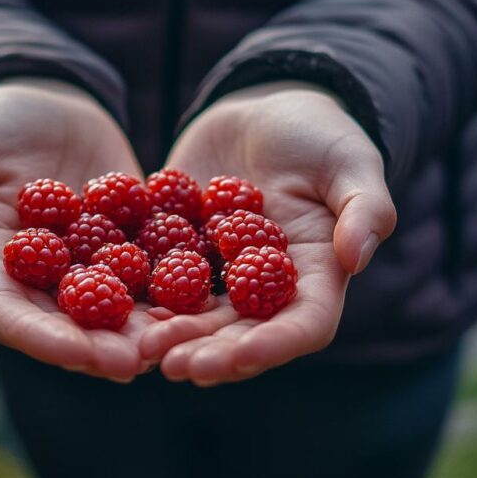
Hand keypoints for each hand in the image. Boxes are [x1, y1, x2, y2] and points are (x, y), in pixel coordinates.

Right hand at [0, 78, 151, 381]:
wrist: (42, 103)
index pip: (12, 318)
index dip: (46, 340)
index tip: (80, 354)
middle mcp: (44, 280)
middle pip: (70, 326)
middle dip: (104, 347)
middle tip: (138, 362)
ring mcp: (89, 265)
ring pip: (118, 309)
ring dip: (147, 328)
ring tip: (178, 340)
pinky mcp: (129, 244)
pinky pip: (155, 270)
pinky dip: (178, 286)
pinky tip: (207, 298)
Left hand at [141, 81, 396, 384]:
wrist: (265, 110)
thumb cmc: (321, 135)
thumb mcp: (351, 161)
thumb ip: (364, 207)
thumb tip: (358, 256)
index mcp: (316, 275)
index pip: (303, 324)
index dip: (274, 345)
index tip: (243, 356)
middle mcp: (267, 288)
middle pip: (243, 334)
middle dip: (212, 353)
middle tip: (177, 367)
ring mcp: (222, 275)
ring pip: (198, 318)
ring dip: (172, 337)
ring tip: (143, 349)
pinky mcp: (182, 254)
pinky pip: (159, 281)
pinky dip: (140, 297)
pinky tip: (113, 306)